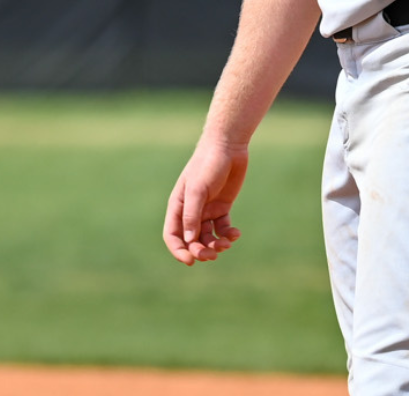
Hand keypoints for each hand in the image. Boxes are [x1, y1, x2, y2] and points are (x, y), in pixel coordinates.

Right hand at [162, 138, 247, 264]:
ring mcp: (207, 210)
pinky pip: (223, 228)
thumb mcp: (198, 189)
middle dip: (200, 250)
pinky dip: (228, 235)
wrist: (228, 146)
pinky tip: (235, 233)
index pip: (172, 235)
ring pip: (208, 237)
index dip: (178, 251)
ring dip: (216, 245)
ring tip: (227, 242)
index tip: (190, 261)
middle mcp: (191, 210)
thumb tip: (189, 240)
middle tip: (213, 255)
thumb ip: (192, 214)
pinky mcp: (222, 208)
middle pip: (191, 240)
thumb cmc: (208, 164)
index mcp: (178, 206)